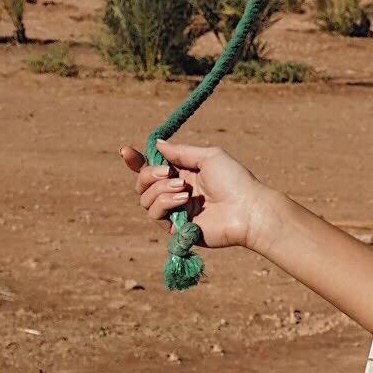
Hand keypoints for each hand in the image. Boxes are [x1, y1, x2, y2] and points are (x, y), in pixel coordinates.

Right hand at [119, 135, 269, 253]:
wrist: (247, 210)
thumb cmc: (234, 180)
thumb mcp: (208, 156)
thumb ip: (180, 152)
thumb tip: (156, 143)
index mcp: (183, 173)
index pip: (151, 167)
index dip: (136, 161)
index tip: (125, 152)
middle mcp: (176, 191)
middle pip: (142, 183)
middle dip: (148, 175)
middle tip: (169, 172)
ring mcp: (175, 210)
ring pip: (145, 200)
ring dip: (161, 190)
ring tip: (184, 189)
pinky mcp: (176, 228)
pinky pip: (155, 215)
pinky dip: (165, 204)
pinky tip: (184, 201)